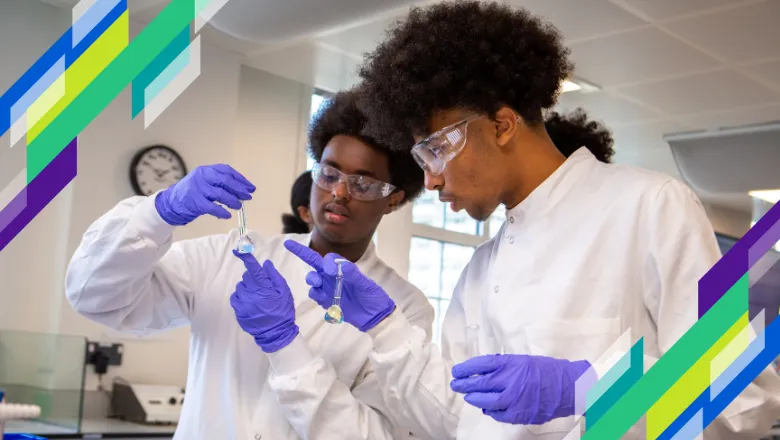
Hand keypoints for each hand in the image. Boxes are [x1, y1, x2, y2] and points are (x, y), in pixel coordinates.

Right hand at [155, 164, 255, 225]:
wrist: (171, 202)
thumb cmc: (192, 192)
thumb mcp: (204, 182)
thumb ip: (219, 183)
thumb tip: (242, 190)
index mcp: (205, 170)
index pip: (226, 170)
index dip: (240, 179)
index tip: (250, 187)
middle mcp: (201, 177)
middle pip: (225, 181)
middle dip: (239, 189)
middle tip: (248, 196)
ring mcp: (197, 189)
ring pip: (220, 194)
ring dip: (233, 200)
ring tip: (239, 206)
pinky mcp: (195, 202)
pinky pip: (212, 207)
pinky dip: (222, 211)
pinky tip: (228, 215)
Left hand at [230, 250, 298, 352]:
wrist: (276, 333)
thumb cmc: (282, 311)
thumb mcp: (285, 292)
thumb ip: (275, 277)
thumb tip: (265, 264)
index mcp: (264, 286)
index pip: (252, 268)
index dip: (245, 257)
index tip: (237, 250)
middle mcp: (251, 293)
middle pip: (246, 277)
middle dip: (253, 279)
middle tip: (263, 288)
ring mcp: (243, 302)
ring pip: (240, 287)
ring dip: (247, 288)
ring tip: (257, 298)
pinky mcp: (238, 310)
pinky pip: (235, 297)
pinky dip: (241, 297)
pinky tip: (250, 303)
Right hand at [284, 240, 394, 331]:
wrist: (374, 316)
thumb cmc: (372, 296)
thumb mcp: (365, 284)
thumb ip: (353, 274)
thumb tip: (340, 265)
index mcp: (342, 269)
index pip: (329, 258)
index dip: (327, 261)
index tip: (329, 268)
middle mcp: (332, 276)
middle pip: (314, 265)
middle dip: (309, 264)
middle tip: (317, 279)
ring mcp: (328, 289)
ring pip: (314, 281)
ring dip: (313, 282)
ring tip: (319, 287)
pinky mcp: (327, 301)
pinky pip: (316, 296)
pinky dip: (317, 296)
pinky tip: (324, 299)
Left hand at [450, 354, 594, 424]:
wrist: (569, 386)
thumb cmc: (546, 370)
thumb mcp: (522, 360)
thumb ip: (503, 366)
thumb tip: (481, 372)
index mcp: (511, 364)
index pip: (482, 365)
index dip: (466, 368)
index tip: (456, 371)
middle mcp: (511, 380)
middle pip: (481, 384)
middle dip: (465, 385)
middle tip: (456, 385)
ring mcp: (515, 399)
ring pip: (487, 401)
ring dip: (475, 399)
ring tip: (468, 397)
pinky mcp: (520, 413)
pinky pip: (499, 415)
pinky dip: (491, 411)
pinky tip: (487, 408)